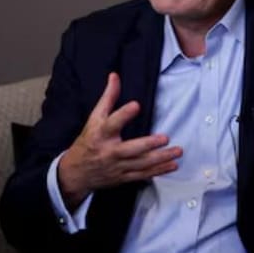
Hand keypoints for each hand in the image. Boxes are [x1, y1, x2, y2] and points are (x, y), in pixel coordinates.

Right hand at [58, 72, 182, 209]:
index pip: (112, 123)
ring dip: (161, 158)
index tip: (136, 105)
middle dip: (148, 145)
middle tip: (165, 138)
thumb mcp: (94, 118)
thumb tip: (114, 76)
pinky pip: (143, 174)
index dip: (123, 114)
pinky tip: (173, 165)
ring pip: (141, 164)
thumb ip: (108, 97)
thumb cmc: (88, 141)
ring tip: (177, 151)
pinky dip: (159, 170)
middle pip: (130, 149)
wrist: (76, 173)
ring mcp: (118, 166)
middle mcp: (109, 152)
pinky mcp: (124, 177)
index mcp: (101, 134)